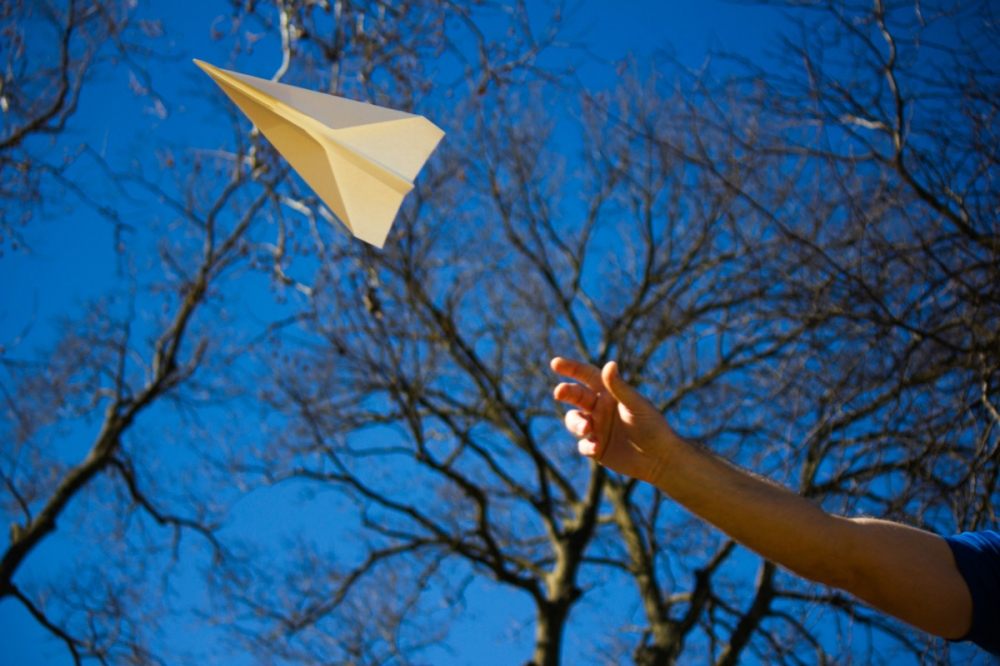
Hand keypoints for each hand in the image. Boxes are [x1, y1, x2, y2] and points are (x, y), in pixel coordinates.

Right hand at [550, 357, 678, 483]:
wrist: (660, 458)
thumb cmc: (652, 426)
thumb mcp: (636, 405)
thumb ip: (620, 387)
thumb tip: (609, 364)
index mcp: (609, 393)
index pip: (587, 376)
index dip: (571, 368)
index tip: (555, 363)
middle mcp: (600, 408)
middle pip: (575, 396)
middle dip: (566, 392)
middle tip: (559, 392)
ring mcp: (597, 428)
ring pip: (574, 420)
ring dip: (575, 422)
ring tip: (586, 428)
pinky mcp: (596, 448)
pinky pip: (583, 445)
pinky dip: (586, 445)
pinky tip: (596, 448)